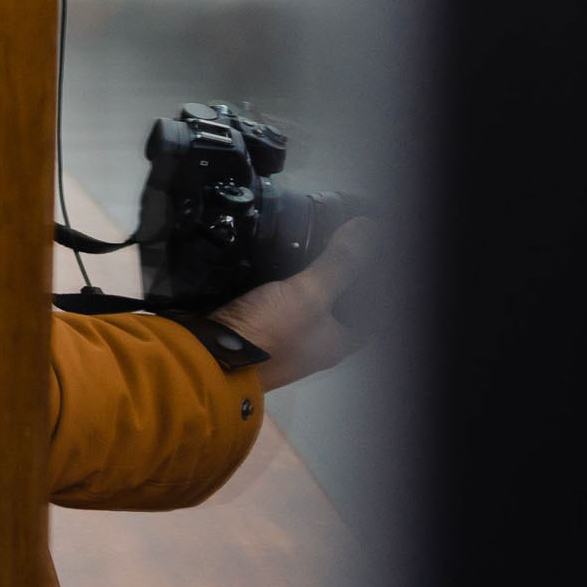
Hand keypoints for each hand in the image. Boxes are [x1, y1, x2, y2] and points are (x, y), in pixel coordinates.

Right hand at [208, 217, 377, 391]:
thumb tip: (370, 228)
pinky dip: (278, 286)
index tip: (371, 257)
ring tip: (305, 245)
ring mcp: (284, 340)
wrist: (211, 358)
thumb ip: (339, 262)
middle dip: (338, 280)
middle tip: (336, 242)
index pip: (370, 316)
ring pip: (304, 306)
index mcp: (337, 342)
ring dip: (306, 282)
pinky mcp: (256, 331)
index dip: (375, 288)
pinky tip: (270, 264)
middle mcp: (314, 345)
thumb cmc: (269, 332)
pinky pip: (276, 304)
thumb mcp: (309, 294)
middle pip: (337, 310)